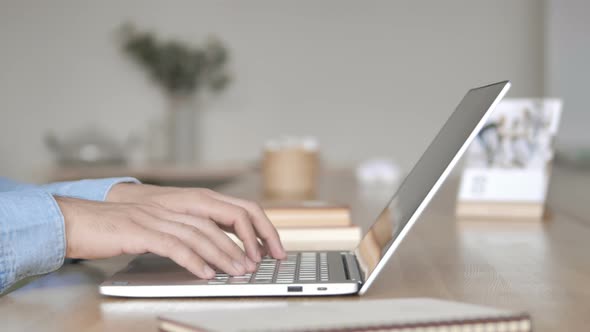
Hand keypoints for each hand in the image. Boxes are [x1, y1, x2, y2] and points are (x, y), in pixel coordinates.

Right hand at [107, 183, 285, 262]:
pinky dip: (192, 260)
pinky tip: (205, 273)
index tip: (271, 248)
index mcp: (187, 200)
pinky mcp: (139, 230)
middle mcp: (176, 204)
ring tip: (238, 271)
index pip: (235, 208)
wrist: (81, 220)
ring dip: (224, 254)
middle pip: (223, 217)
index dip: (257, 227)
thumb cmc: (124, 225)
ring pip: (201, 233)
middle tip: (260, 263)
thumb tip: (222, 246)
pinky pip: (173, 245)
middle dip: (247, 241)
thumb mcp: (165, 221)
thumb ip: (192, 228)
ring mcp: (158, 215)